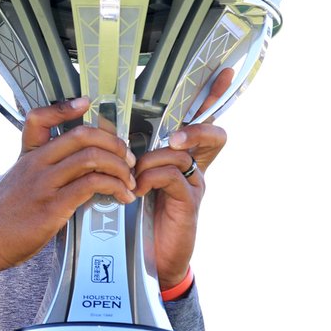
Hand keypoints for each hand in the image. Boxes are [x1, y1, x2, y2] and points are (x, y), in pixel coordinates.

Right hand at [0, 97, 136, 279]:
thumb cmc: (4, 218)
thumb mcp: (17, 183)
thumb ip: (41, 171)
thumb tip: (75, 170)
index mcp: (27, 156)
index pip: (40, 118)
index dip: (65, 106)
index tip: (87, 103)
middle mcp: (35, 164)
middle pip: (81, 135)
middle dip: (113, 142)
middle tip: (127, 157)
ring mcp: (44, 184)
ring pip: (92, 157)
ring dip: (120, 167)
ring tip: (129, 181)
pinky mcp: (53, 207)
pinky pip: (92, 185)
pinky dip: (115, 187)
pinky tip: (121, 197)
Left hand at [134, 69, 231, 287]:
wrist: (148, 260)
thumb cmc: (138, 217)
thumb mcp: (133, 178)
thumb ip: (128, 154)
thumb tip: (106, 125)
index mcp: (181, 157)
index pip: (201, 120)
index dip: (213, 96)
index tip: (224, 70)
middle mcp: (195, 168)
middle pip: (212, 133)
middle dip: (196, 127)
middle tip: (173, 137)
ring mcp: (195, 185)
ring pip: (179, 153)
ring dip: (151, 161)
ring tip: (134, 180)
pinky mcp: (189, 202)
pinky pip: (172, 175)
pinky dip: (151, 178)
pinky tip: (137, 192)